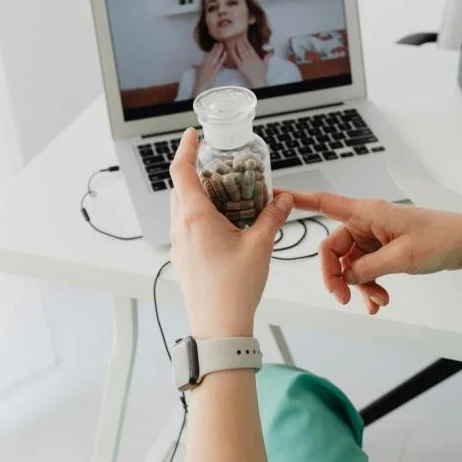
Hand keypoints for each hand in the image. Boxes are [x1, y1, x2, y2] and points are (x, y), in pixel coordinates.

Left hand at [170, 129, 293, 337]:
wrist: (219, 326)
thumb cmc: (235, 288)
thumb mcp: (260, 245)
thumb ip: (272, 217)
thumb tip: (283, 200)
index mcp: (194, 217)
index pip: (181, 170)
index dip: (186, 148)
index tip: (193, 134)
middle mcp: (180, 227)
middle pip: (180, 187)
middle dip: (195, 170)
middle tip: (216, 162)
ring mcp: (178, 245)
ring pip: (182, 207)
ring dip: (197, 194)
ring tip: (224, 191)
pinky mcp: (184, 258)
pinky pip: (186, 226)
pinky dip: (200, 214)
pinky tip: (223, 222)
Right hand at [192, 43, 225, 97]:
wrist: (201, 87)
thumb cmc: (198, 81)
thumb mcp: (197, 72)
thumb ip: (196, 67)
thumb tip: (193, 65)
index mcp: (203, 64)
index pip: (208, 55)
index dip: (212, 50)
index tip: (215, 45)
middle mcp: (206, 65)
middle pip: (212, 55)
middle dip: (216, 49)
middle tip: (220, 42)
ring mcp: (211, 68)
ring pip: (215, 57)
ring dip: (218, 51)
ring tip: (222, 45)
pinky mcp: (215, 71)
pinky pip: (219, 63)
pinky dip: (222, 58)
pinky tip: (225, 53)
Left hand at [229, 38, 268, 88]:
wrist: (258, 80)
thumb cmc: (262, 74)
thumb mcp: (265, 64)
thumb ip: (266, 58)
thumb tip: (269, 54)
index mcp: (256, 57)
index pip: (250, 47)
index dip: (246, 42)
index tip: (244, 37)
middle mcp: (250, 58)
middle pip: (245, 48)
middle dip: (241, 41)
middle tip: (237, 36)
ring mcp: (245, 62)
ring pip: (241, 51)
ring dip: (237, 45)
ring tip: (234, 39)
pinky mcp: (241, 66)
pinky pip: (236, 58)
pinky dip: (233, 53)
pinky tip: (231, 49)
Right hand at [284, 190, 461, 313]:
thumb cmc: (440, 238)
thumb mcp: (401, 257)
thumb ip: (368, 268)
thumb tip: (346, 276)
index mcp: (366, 212)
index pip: (323, 203)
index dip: (297, 199)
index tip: (274, 196)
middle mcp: (367, 222)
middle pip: (335, 249)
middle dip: (338, 276)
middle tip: (344, 298)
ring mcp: (376, 237)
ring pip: (352, 264)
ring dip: (360, 286)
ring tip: (378, 302)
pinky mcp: (386, 249)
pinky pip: (368, 270)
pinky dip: (371, 286)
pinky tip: (378, 303)